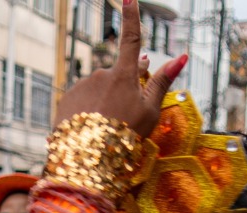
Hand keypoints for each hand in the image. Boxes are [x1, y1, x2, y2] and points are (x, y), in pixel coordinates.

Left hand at [54, 0, 186, 137]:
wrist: (87, 161)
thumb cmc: (125, 138)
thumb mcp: (150, 112)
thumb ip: (162, 83)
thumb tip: (181, 57)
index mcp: (124, 75)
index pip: (131, 39)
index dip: (131, 17)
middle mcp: (100, 75)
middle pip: (116, 75)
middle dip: (122, 87)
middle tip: (125, 114)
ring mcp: (81, 86)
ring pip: (97, 91)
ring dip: (102, 103)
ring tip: (104, 129)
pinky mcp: (66, 100)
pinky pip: (80, 103)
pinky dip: (86, 113)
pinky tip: (89, 131)